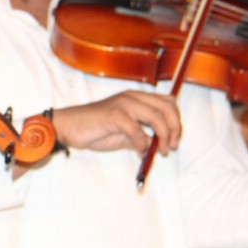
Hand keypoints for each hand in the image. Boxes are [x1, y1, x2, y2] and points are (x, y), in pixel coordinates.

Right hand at [52, 91, 180, 154]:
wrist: (70, 127)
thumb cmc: (95, 129)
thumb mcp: (124, 134)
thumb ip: (141, 136)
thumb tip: (156, 145)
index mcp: (136, 97)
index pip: (168, 102)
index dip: (176, 120)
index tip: (175, 139)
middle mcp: (133, 97)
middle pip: (167, 108)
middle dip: (175, 129)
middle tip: (171, 146)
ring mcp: (124, 104)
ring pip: (157, 117)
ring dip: (163, 137)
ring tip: (160, 151)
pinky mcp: (115, 115)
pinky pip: (138, 131)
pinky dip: (142, 143)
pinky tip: (138, 151)